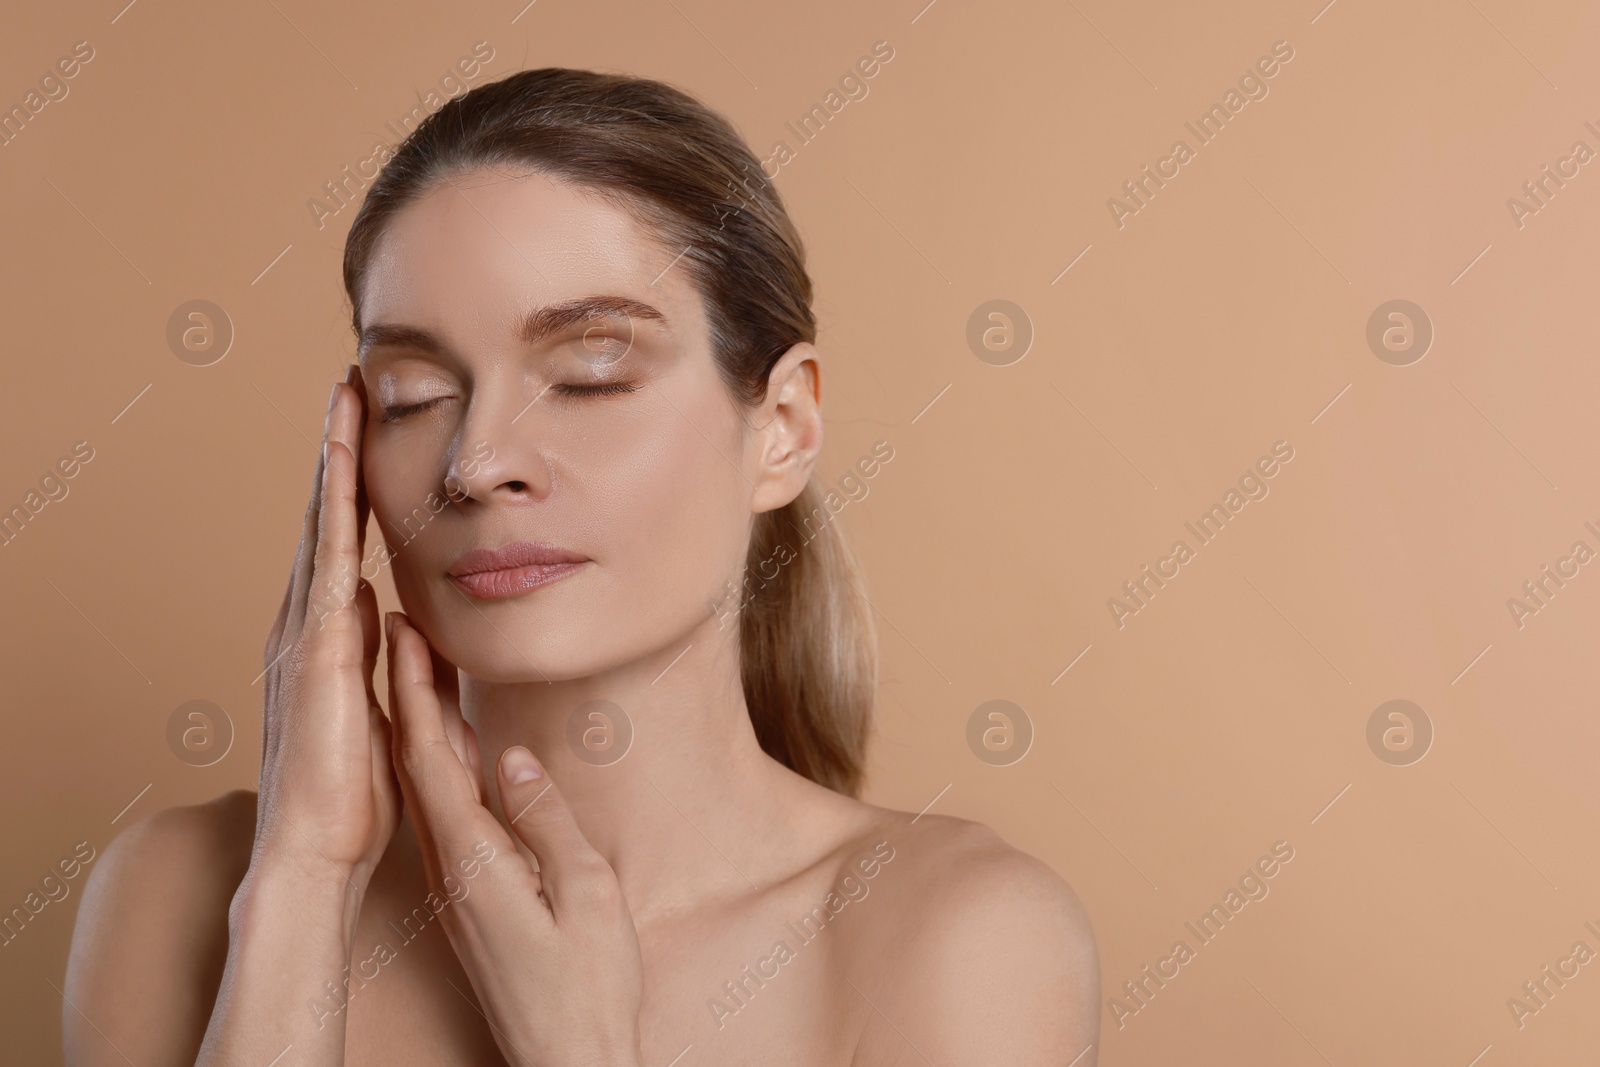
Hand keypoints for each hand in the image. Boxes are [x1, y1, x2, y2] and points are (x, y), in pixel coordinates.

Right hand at [255, 365, 400, 901]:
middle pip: (322, 518)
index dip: (351, 487)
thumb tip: (391, 617)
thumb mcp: (383, 710)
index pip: (340, 545)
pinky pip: (325, 560)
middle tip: (349, 383)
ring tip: (343, 394)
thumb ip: (386, 661)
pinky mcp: (314, 649)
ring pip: (317, 524)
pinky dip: (330, 506)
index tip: (366, 434)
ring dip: (331, 457)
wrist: (316, 853)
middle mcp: (306, 624)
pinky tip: (340, 461)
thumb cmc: (351, 796)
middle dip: (335, 449)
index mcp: (326, 639)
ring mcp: (303, 632)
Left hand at [385, 611, 644, 1066]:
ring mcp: (456, 887)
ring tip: (422, 666)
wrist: (567, 1061)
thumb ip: (545, 823)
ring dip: (422, 723)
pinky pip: (446, 816)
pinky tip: (456, 747)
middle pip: (417, 764)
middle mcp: (451, 870)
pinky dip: (443, 766)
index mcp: (474, 862)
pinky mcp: (469, 899)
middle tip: (400, 626)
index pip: (431, 758)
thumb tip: (510, 759)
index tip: (404, 632)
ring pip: (428, 788)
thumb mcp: (586, 896)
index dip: (414, 691)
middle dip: (407, 691)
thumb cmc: (589, 987)